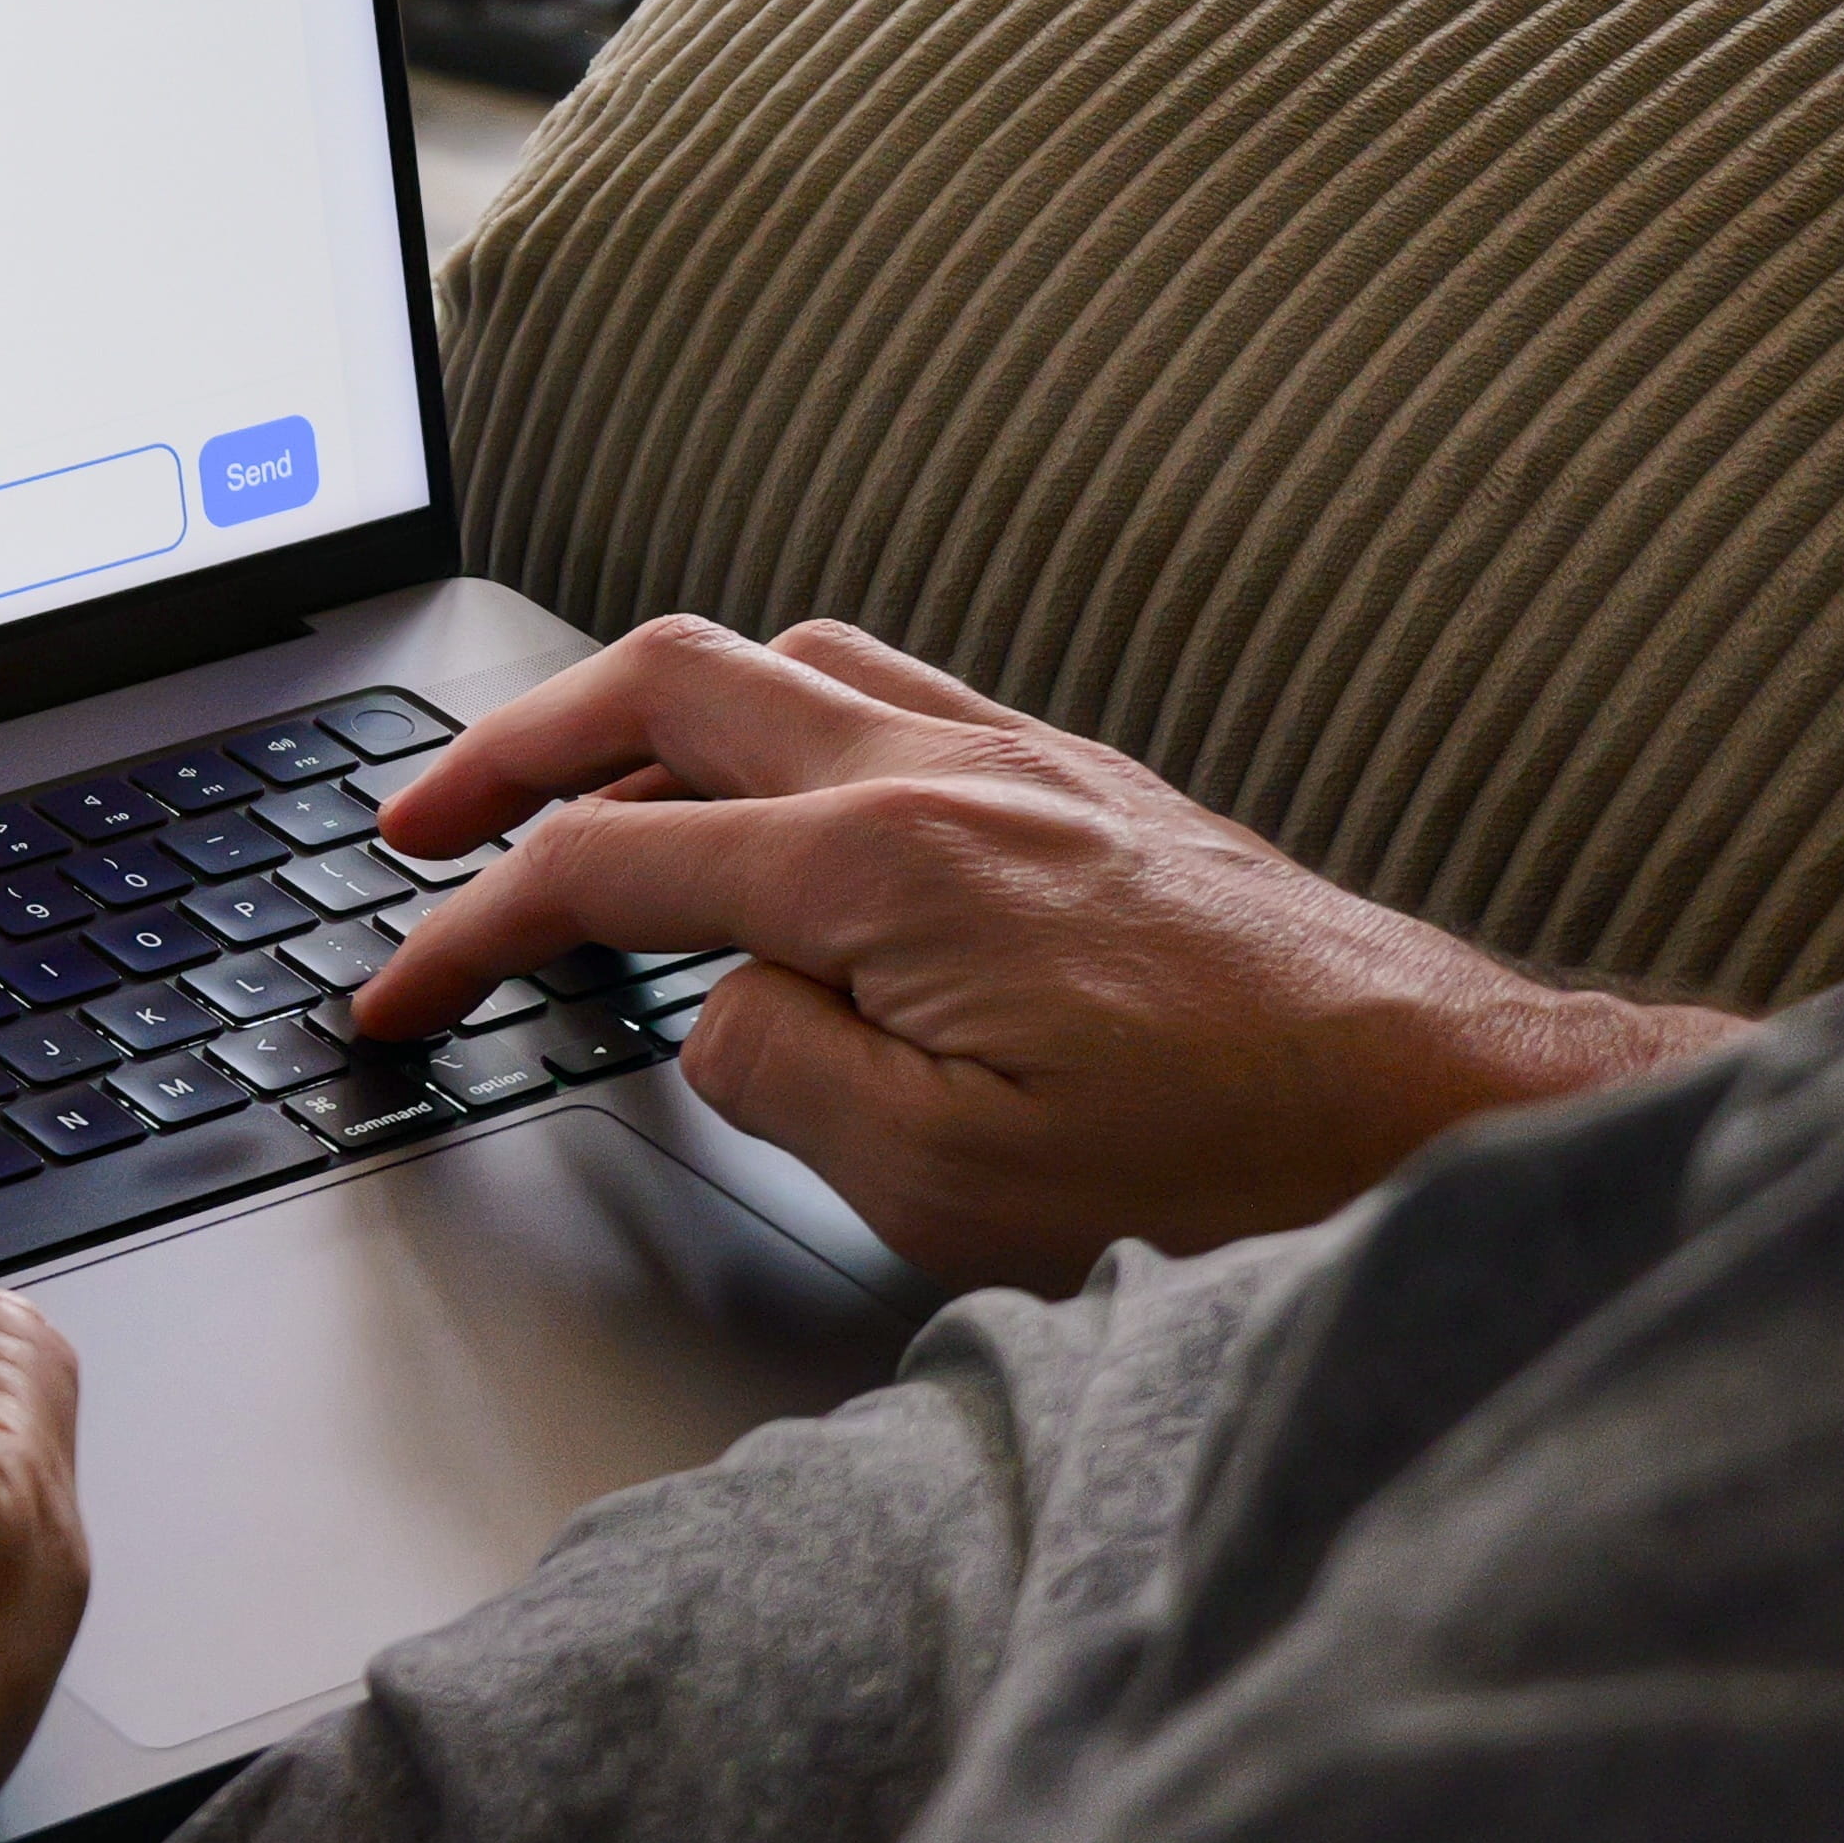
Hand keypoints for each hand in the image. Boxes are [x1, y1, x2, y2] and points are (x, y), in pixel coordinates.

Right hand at [355, 615, 1740, 1290]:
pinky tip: (771, 788)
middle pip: (658, 688)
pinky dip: (767, 715)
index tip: (397, 994)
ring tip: (571, 787)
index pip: (602, 867)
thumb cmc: (1226, 1165)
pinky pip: (877, 686)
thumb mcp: (948, 1180)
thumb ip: (777, 1074)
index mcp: (876, 868)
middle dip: (507, 745)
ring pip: (771, 662)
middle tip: (420, 823)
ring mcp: (1014, 760)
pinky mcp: (1080, 784)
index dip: (468, 928)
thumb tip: (709, 1014)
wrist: (1446, 1112)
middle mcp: (935, 774)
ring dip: (636, 711)